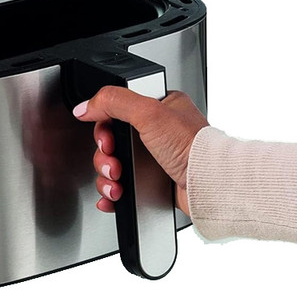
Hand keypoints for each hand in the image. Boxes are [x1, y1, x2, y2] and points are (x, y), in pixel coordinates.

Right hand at [72, 88, 208, 215]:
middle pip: (112, 140)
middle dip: (105, 156)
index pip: (117, 110)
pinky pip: (123, 185)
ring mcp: (155, 158)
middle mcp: (158, 131)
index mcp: (160, 107)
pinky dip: (113, 192)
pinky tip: (112, 195)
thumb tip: (85, 106)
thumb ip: (113, 101)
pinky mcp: (155, 182)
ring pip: (115, 165)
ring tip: (116, 183)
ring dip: (107, 176)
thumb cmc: (192, 147)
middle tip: (113, 162)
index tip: (106, 137)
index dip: (105, 126)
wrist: (211, 185)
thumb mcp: (149, 112)